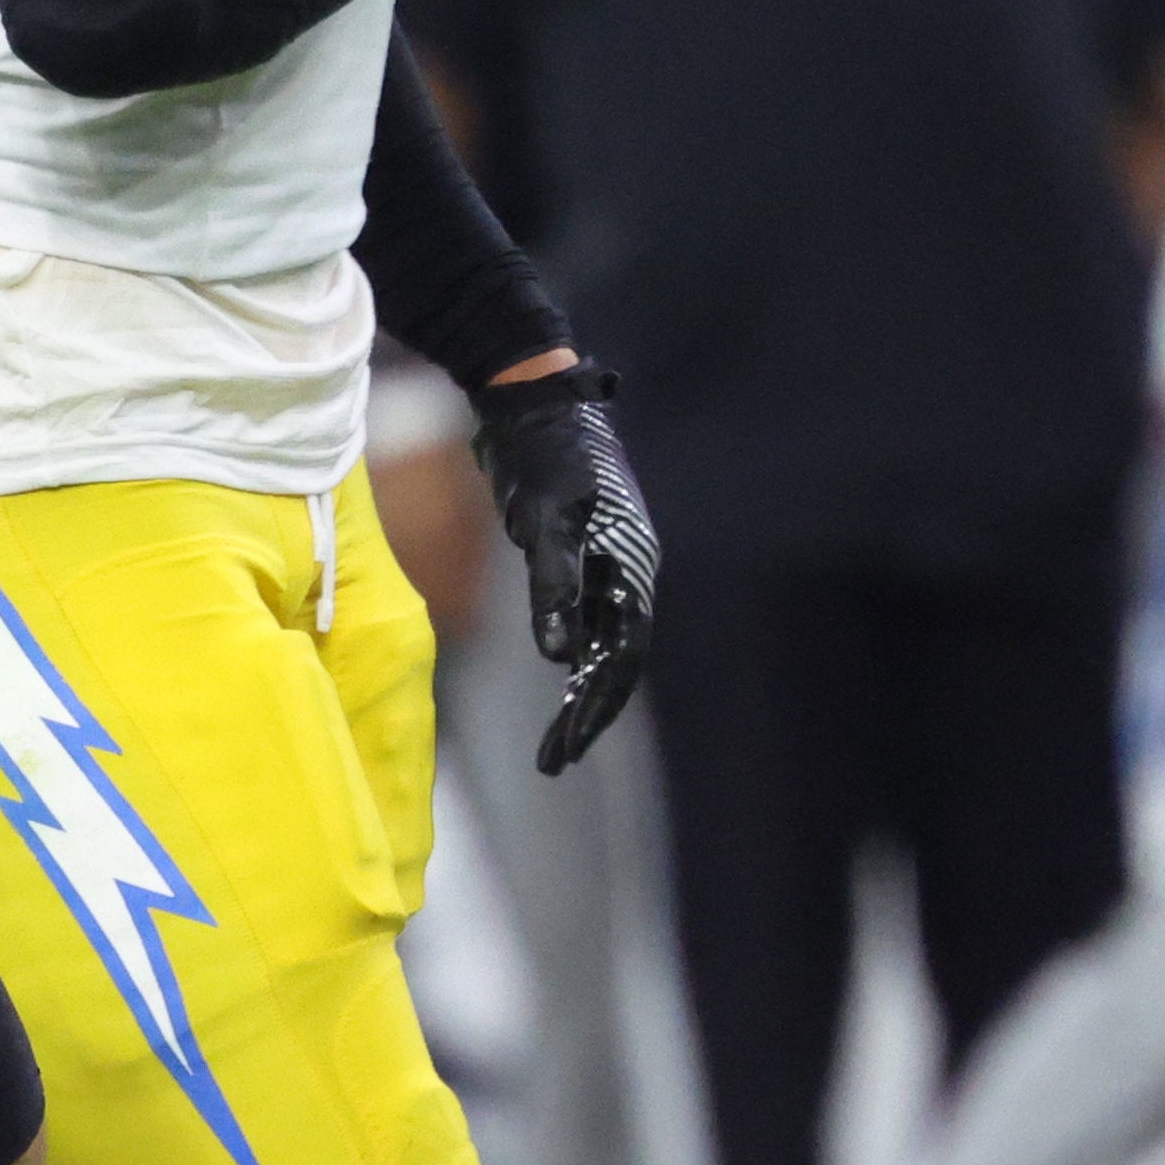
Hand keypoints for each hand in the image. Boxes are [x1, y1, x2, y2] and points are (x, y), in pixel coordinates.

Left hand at [471, 356, 657, 771]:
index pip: (623, 655)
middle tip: (554, 763)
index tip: (571, 746)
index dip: (599, 705)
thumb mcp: (545, 521)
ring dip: (580, 693)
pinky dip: (573, 654)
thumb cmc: (543, 456)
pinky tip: (558, 680)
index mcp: (630, 566)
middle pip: (616, 660)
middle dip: (588, 714)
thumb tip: (559, 654)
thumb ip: (553, 585)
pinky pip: (585, 619)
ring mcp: (606, 564)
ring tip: (554, 743)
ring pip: (601, 643)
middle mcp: (627, 571)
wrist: (534, 401)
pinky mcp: (581, 555)